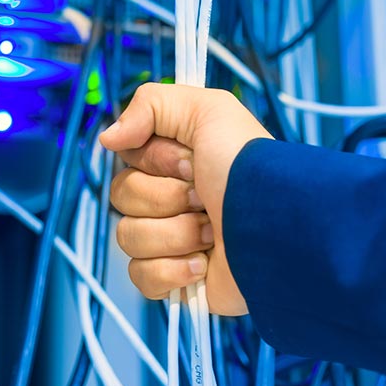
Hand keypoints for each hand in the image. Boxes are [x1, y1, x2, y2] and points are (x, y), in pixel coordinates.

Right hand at [99, 83, 271, 314]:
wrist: (278, 229)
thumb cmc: (249, 167)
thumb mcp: (208, 110)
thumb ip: (149, 105)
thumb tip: (106, 140)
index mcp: (175, 162)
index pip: (127, 160)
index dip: (154, 160)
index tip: (191, 160)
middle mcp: (170, 199)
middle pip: (122, 196)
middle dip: (166, 197)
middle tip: (204, 198)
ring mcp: (172, 241)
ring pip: (129, 237)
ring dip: (176, 234)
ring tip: (214, 232)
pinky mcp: (176, 281)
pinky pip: (141, 276)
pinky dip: (172, 271)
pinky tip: (204, 264)